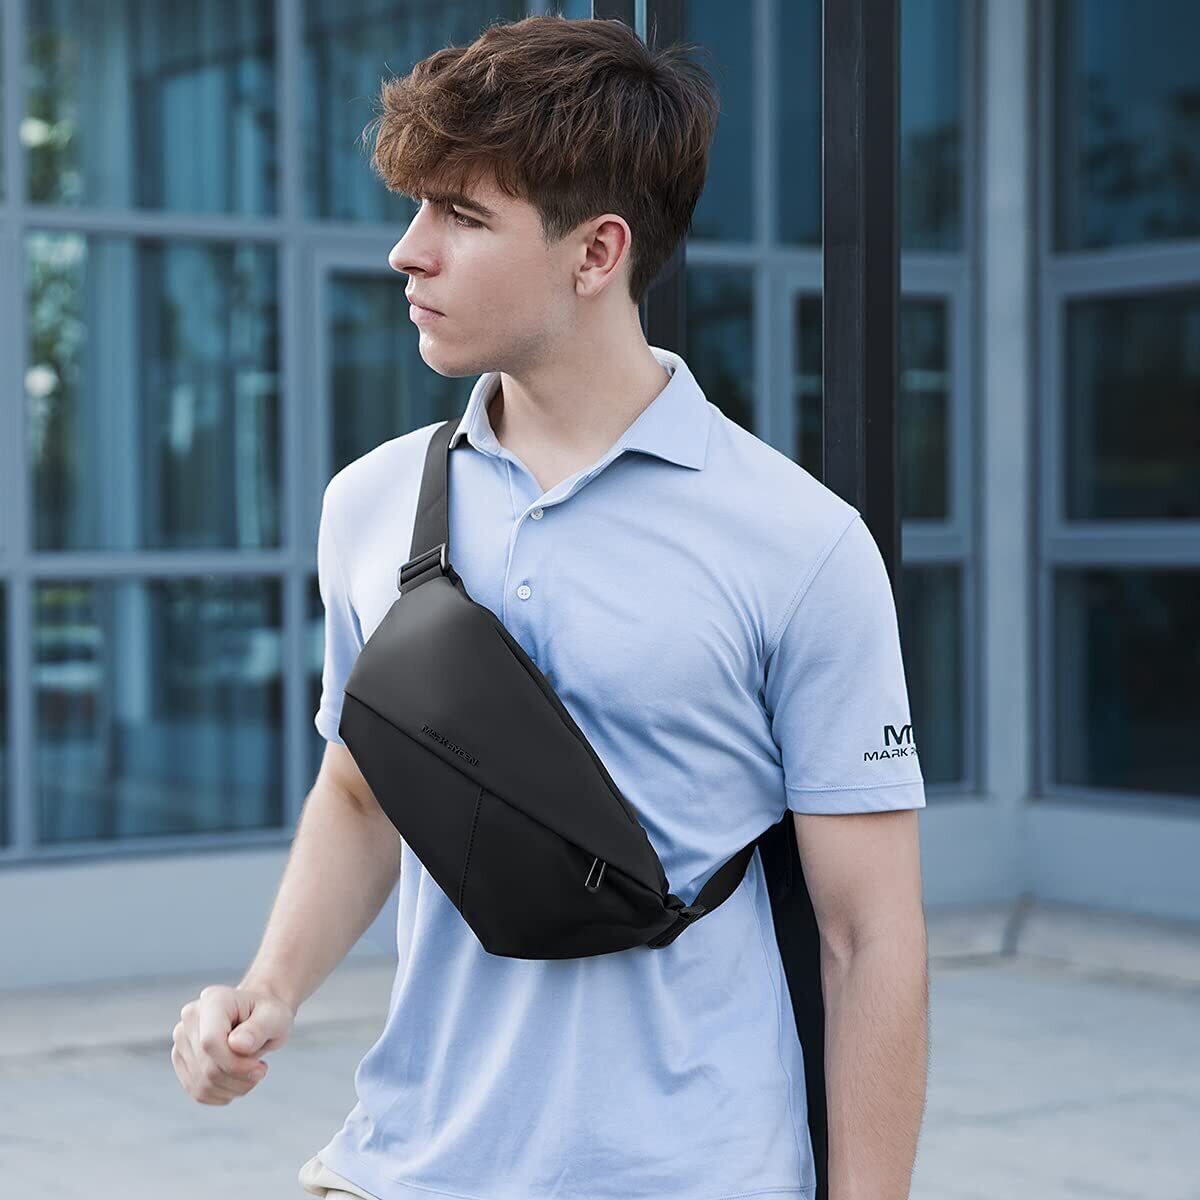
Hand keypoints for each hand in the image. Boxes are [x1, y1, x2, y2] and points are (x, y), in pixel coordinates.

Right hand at [171, 982, 294, 1104]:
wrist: (257, 1016)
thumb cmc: (267, 1014)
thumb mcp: (275, 1016)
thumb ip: (259, 1028)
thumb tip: (237, 1044)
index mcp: (213, 1000)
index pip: (210, 1043)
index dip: (235, 1064)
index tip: (260, 1067)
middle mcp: (190, 1018)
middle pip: (207, 1068)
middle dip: (239, 1077)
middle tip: (260, 1070)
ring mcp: (181, 1040)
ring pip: (201, 1085)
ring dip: (233, 1088)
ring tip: (250, 1074)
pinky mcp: (181, 1060)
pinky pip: (198, 1092)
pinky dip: (222, 1094)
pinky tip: (238, 1080)